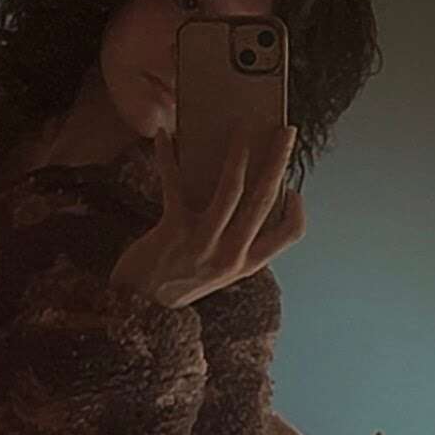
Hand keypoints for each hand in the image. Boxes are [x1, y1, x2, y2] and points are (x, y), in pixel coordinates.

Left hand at [109, 124, 305, 307]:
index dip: (296, 208)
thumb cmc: (179, 280)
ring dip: (238, 154)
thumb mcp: (217, 270)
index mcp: (246, 264)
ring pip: (232, 190)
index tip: (292, 188)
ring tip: (241, 128)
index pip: (289, 235)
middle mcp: (231, 254)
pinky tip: (163, 136)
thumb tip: (242, 190)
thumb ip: (234, 242)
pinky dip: (167, 157)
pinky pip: (175, 184)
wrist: (139, 306)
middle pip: (264, 199)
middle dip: (278, 160)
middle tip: (286, 131)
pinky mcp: (174, 231)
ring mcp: (204, 243)